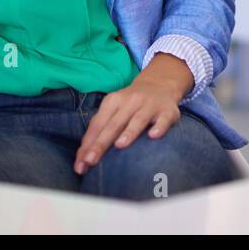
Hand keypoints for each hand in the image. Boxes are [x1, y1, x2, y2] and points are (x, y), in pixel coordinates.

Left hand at [74, 56, 190, 174]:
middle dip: (101, 143)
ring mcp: (149, 105)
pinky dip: (159, 127)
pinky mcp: (167, 111)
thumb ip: (99, 130)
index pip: (98, 125)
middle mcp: (130, 101)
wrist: (158, 85)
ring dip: (129, 132)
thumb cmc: (130, 105)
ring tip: (119, 145)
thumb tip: (82, 157)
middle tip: (91, 160)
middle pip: (114, 124)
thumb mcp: (113, 110)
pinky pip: (163, 120)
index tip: (81, 164)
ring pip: (138, 119)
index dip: (88, 144)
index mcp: (112, 102)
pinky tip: (153, 136)